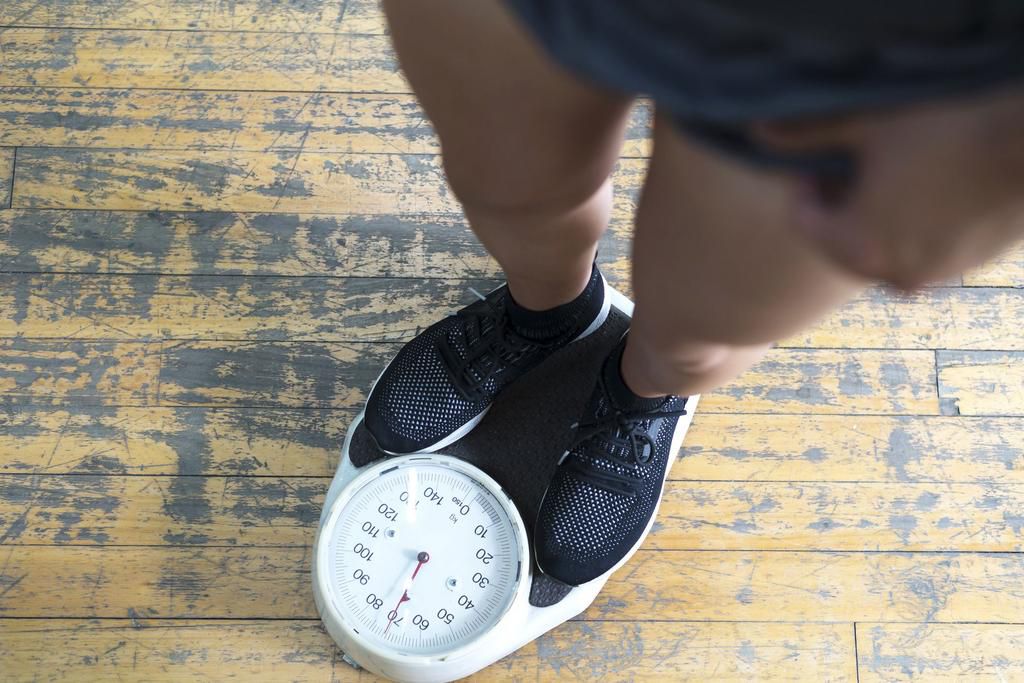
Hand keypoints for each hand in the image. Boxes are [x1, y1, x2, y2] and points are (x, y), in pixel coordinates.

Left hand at [753, 86, 1023, 289]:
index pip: (803, 224)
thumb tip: (758, 131)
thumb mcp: (868, 125)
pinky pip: (918, 255)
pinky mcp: (963, 271)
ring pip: (880, 252)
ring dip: (873, 223)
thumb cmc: (946, 131)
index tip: (820, 163)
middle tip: (852, 171)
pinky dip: (909, 233)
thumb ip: (808, 134)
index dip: (804, 188)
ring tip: (892, 180)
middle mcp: (889, 275)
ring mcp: (930, 277)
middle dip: (836, 211)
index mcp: (856, 247)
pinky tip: (927, 194)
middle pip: (838, 245)